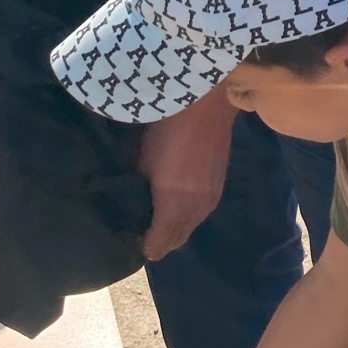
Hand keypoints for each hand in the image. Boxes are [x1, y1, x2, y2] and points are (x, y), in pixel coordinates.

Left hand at [137, 92, 235, 261]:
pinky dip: (187, 215)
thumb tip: (133, 207)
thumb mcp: (143, 161)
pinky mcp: (219, 188)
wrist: (206, 103)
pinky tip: (176, 202)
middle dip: (160, 240)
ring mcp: (211, 200)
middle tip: (140, 227)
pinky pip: (200, 214)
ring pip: (190, 227)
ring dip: (175, 228)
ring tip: (157, 214)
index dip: (143, 244)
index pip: (159, 244)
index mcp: (175, 206)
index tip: (128, 236)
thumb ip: (138, 191)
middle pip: (177, 240)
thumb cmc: (166, 128)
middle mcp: (196, 210)